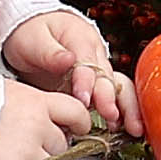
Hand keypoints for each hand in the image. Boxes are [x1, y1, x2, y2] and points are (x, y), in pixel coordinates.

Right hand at [0, 79, 93, 159]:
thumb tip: (45, 115)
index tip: (73, 131)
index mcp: (36, 101)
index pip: (76, 112)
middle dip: (47, 153)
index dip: (77, 125)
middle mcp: (36, 125)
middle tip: (24, 150)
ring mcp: (26, 150)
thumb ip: (30, 104)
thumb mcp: (6, 92)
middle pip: (61, 148)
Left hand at [5, 8, 130, 134]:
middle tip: (110, 115)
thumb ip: (50, 52)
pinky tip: (119, 127)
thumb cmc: (32, 34)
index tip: (83, 98)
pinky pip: (111, 98)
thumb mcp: (33, 39)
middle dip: (110, 98)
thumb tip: (69, 60)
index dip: (86, 81)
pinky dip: (119, 112)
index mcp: (81, 38)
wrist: (30, 32)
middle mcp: (95, 54)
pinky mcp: (93, 86)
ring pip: (118, 87)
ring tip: (130, 126)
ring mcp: (97, 71)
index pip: (88, 61)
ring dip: (124, 107)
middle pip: (109, 76)